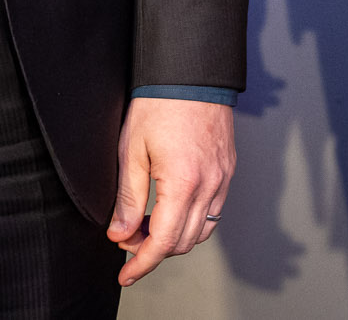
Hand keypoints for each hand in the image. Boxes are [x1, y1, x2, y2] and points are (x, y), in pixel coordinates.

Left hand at [107, 97, 234, 286]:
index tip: (125, 275)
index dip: (142, 264)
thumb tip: (119, 233)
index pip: (163, 242)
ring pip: (201, 230)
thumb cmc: (160, 104)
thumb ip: (127, 197)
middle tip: (126, 239)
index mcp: (183, 183)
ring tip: (146, 225)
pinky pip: (213, 211)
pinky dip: (191, 221)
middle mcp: (209, 185)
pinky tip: (170, 209)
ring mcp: (223, 179)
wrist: (191, 73)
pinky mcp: (227, 170)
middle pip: (183, 242)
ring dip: (173, 238)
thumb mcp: (131, 150)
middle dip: (153, 251)